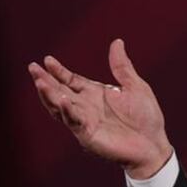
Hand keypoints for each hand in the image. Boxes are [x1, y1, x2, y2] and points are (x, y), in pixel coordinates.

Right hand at [28, 39, 172, 178]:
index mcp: (95, 94)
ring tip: (39, 82)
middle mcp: (86, 107)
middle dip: (45, 80)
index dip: (58, 71)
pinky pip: (74, 121)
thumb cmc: (146, 118)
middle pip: (59, 91)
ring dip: (49, 95)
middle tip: (32, 67)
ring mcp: (85, 121)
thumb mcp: (135, 86)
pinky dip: (67, 111)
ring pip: (60, 106)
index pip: (71, 80)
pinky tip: (61, 99)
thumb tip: (117, 42)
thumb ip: (122, 67)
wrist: (154, 145)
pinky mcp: (88, 135)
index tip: (47, 60)